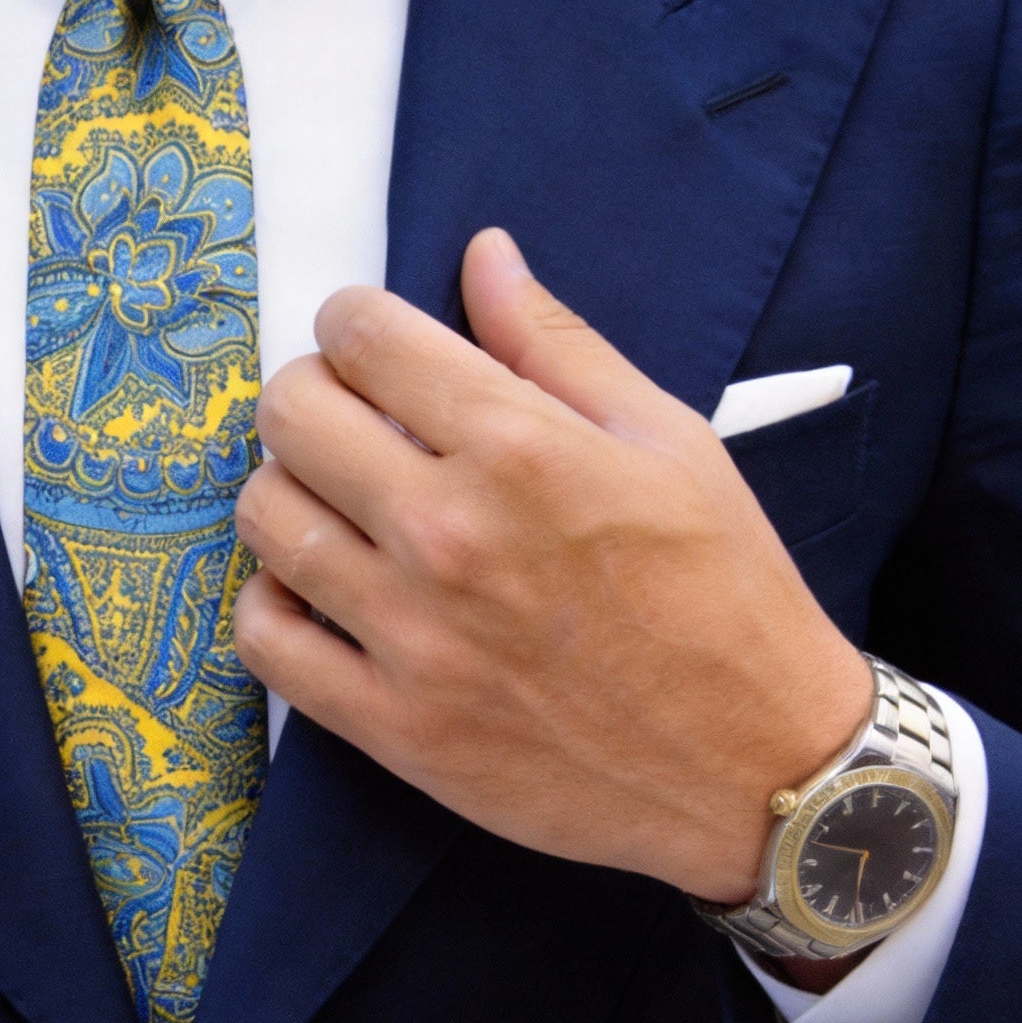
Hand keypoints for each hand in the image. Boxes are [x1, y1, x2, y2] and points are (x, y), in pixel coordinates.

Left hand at [232, 228, 872, 905]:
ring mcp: (411, 635)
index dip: (354, 322)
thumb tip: (482, 255)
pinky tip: (318, 590)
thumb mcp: (669, 442)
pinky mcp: (392, 725)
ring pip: (264, 517)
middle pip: (290, 415)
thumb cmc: (726, 595)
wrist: (758, 768)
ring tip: (336, 504)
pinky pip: (264, 639)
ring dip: (287, 491)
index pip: (362, 337)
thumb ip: (558, 344)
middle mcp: (449, 534)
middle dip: (311, 396)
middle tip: (351, 420)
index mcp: (520, 448)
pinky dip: (272, 602)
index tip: (371, 343)